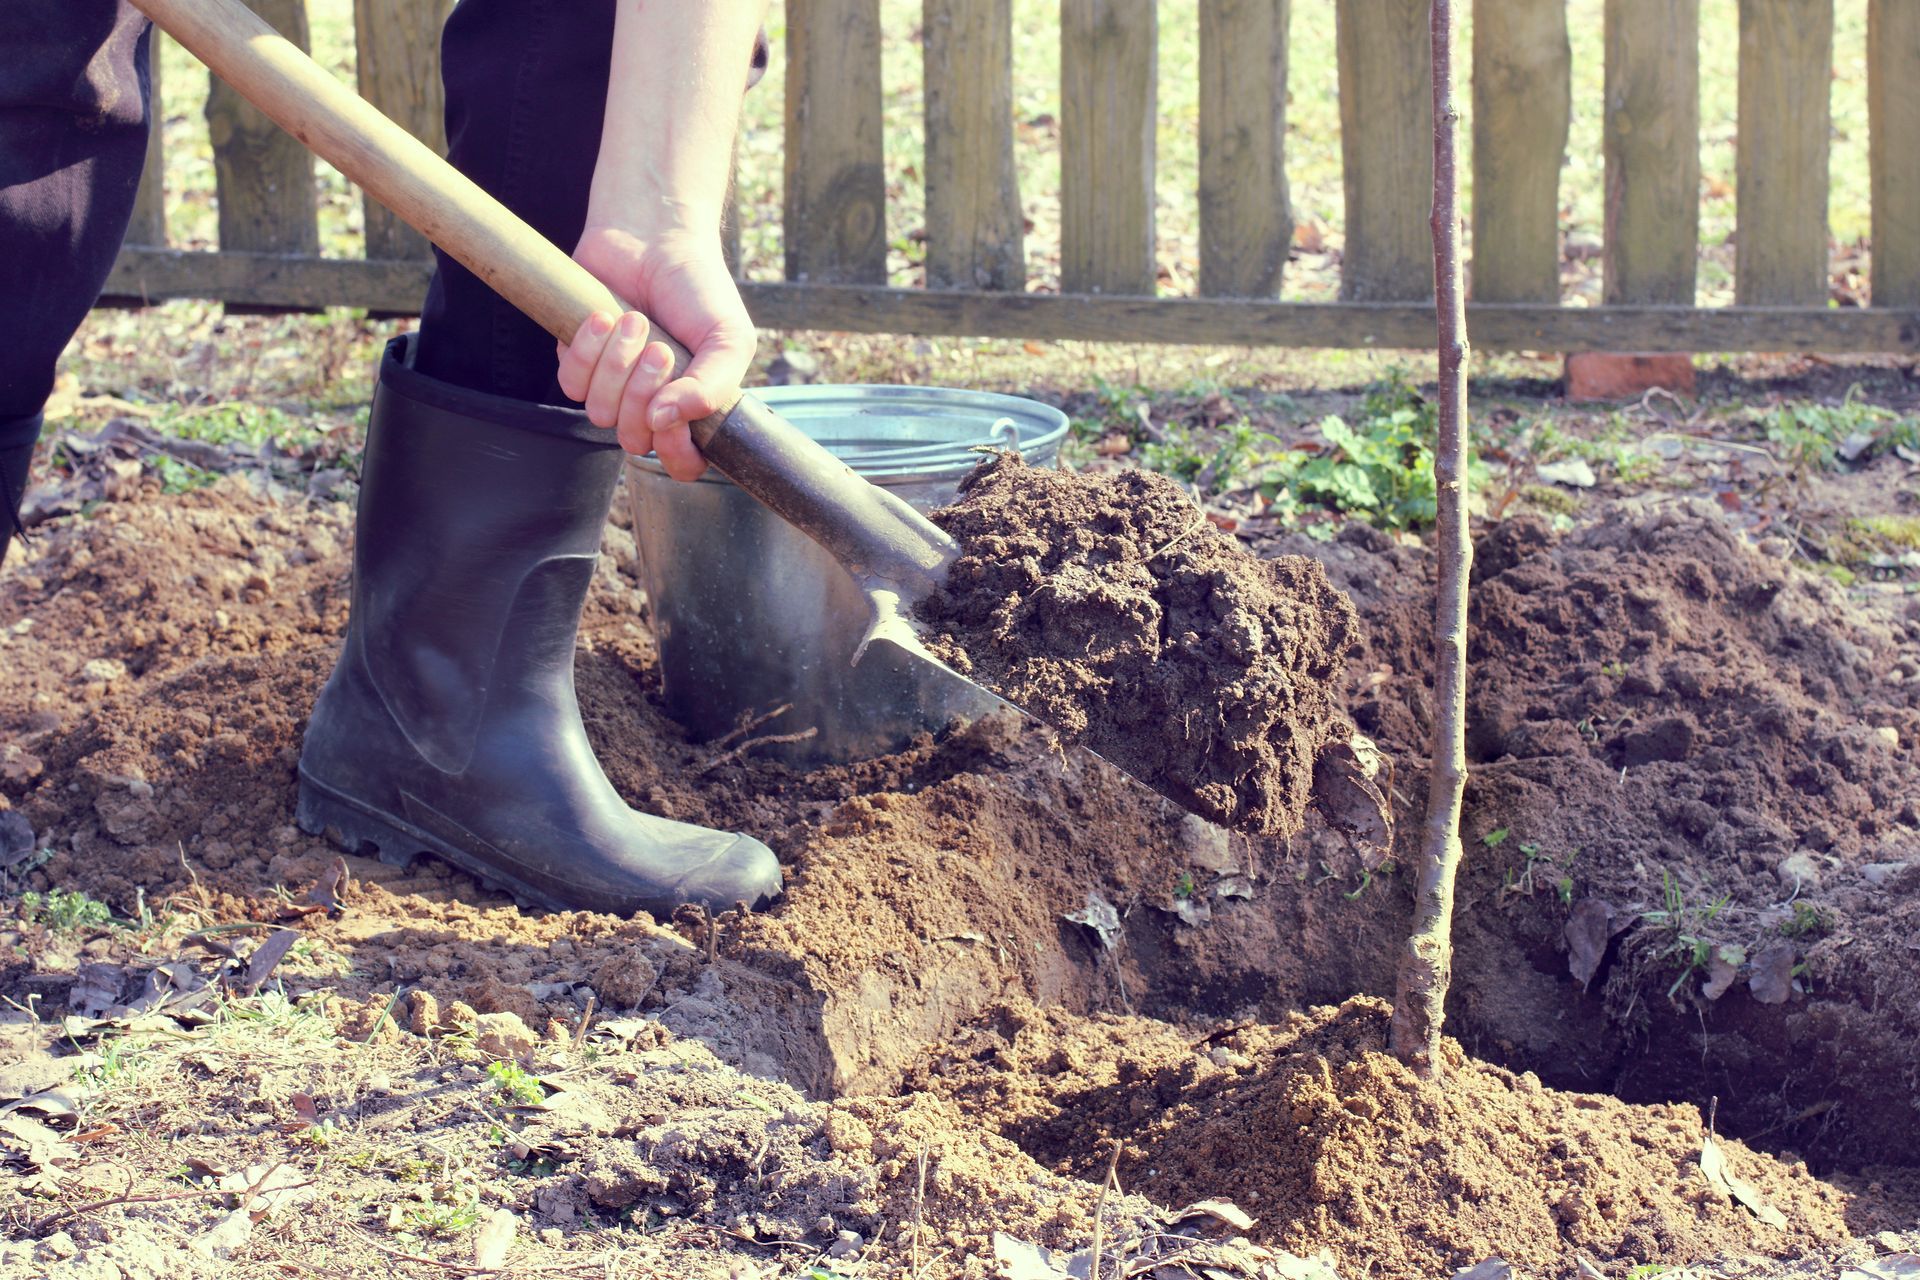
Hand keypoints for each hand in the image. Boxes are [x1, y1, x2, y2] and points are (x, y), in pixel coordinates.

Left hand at [556, 225, 755, 481]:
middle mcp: (650, 403)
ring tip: (636, 321)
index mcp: (691, 407)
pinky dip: (588, 347)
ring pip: (600, 412)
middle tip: (661, 346)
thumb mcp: (727, 338)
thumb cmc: (698, 287)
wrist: (654, 236)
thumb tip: (666, 421)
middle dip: (645, 392)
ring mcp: (612, 385)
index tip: (677, 416)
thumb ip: (714, 387)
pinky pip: (570, 382)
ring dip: (618, 364)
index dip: (677, 452)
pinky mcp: (577, 360)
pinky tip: (605, 316)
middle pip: (635, 440)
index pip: (682, 464)